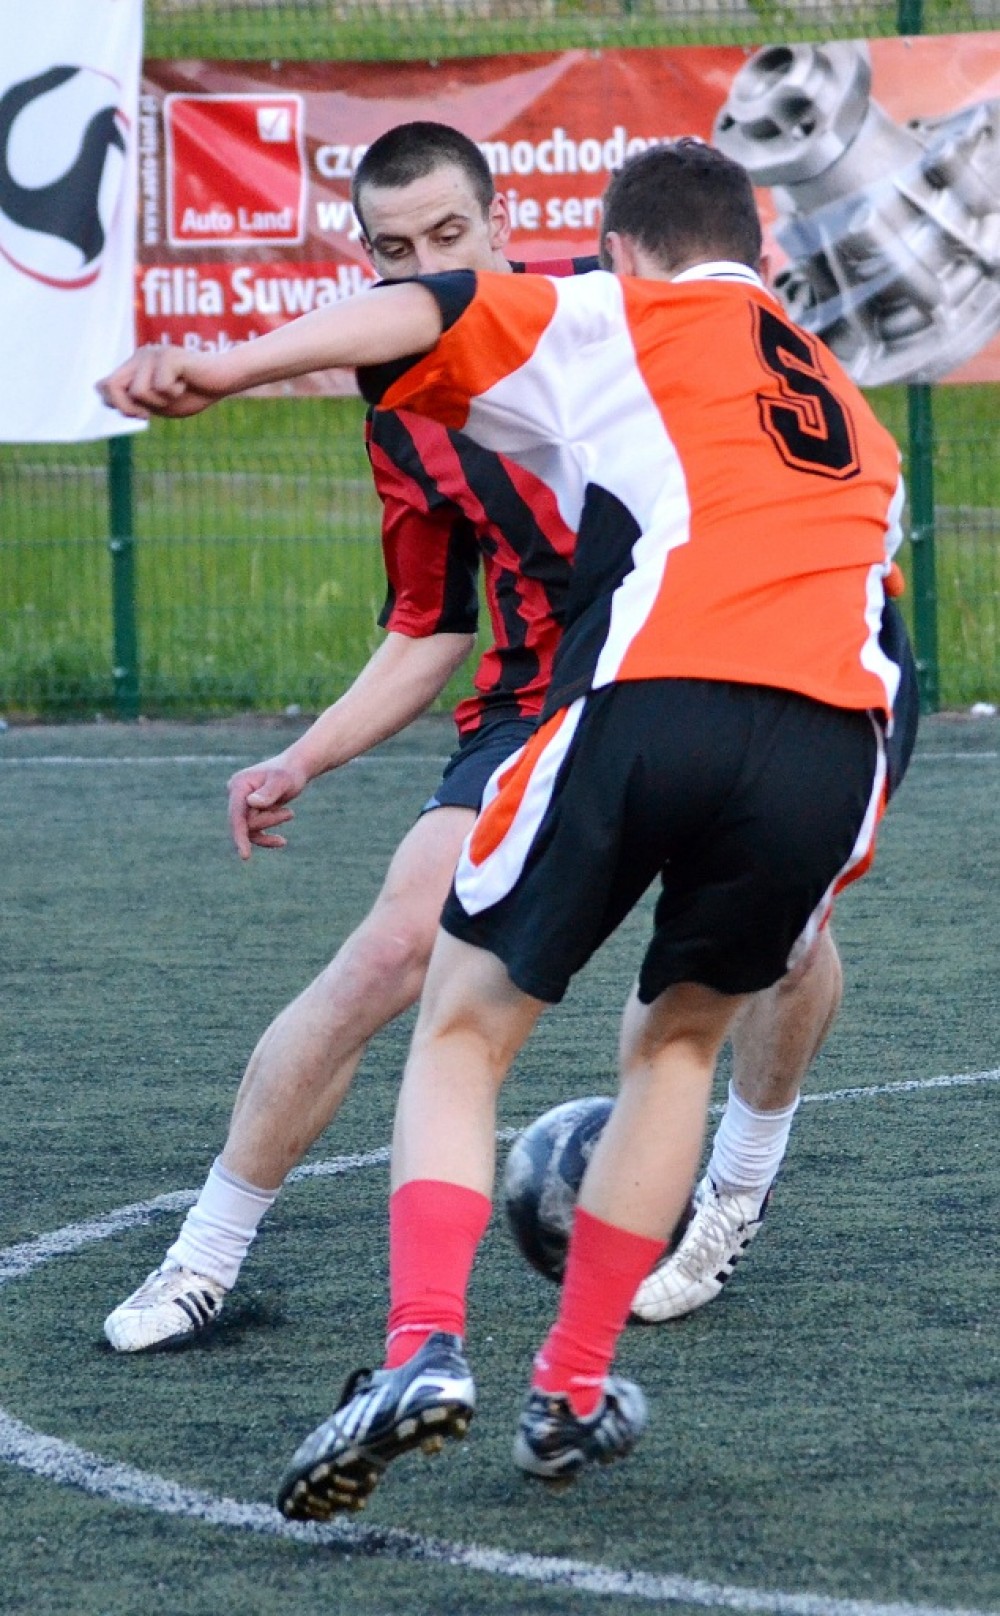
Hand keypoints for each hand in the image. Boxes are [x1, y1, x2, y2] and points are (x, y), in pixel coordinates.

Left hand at [96, 345, 225, 419]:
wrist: (223, 381)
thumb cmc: (193, 393)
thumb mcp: (158, 404)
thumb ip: (132, 401)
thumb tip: (100, 389)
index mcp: (133, 367)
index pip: (103, 387)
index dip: (117, 406)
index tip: (139, 413)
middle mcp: (139, 356)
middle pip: (111, 387)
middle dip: (128, 408)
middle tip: (150, 413)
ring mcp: (153, 354)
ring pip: (138, 392)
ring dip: (160, 402)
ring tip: (178, 390)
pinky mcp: (168, 356)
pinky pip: (161, 387)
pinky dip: (176, 394)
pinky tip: (187, 383)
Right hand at [227, 757, 309, 859]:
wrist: (295, 768)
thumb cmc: (290, 773)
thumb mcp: (282, 781)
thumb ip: (269, 792)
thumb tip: (251, 803)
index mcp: (239, 785)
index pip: (236, 815)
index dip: (239, 836)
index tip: (245, 856)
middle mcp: (235, 794)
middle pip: (245, 823)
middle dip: (268, 822)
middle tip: (290, 813)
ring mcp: (241, 804)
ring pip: (251, 828)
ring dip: (271, 824)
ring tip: (290, 813)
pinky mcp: (249, 812)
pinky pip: (254, 832)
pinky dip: (268, 838)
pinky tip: (282, 841)